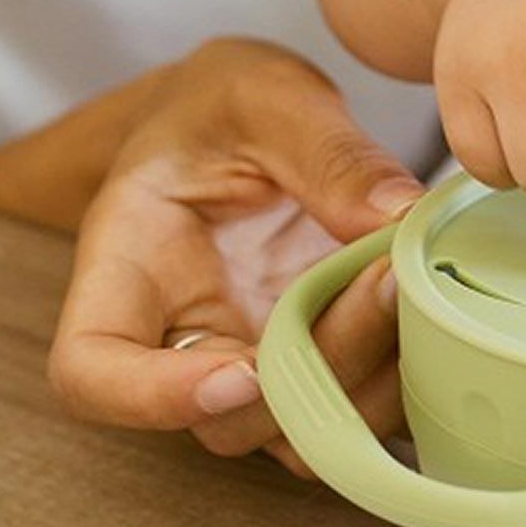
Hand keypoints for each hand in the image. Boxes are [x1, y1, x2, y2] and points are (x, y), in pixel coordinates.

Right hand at [47, 39, 421, 469]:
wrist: (233, 122)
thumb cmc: (220, 105)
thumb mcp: (264, 93)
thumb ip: (325, 149)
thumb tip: (397, 216)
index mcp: (127, 266)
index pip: (93, 370)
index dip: (152, 400)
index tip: (238, 372)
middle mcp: (181, 337)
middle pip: (226, 418)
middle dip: (315, 370)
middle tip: (385, 280)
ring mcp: (249, 363)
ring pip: (299, 432)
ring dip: (367, 381)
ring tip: (413, 284)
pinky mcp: (312, 365)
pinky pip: (355, 409)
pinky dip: (400, 377)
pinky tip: (432, 307)